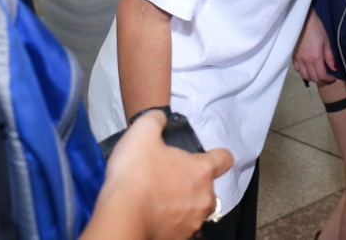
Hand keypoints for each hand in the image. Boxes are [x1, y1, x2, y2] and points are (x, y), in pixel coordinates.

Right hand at [91, 110, 232, 239]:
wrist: (121, 216)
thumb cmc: (135, 174)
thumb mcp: (142, 132)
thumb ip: (156, 120)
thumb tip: (160, 119)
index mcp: (202, 171)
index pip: (224, 158)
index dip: (216, 155)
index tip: (204, 157)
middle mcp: (204, 198)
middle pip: (208, 188)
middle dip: (193, 184)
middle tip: (168, 179)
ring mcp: (192, 222)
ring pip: (194, 210)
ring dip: (181, 205)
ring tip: (157, 199)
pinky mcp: (178, 239)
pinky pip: (180, 228)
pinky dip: (170, 223)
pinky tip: (152, 215)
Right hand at [292, 10, 335, 83]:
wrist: (302, 20)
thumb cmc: (316, 29)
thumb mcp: (326, 41)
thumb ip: (329, 57)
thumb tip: (333, 69)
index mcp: (316, 58)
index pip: (322, 75)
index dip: (328, 79)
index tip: (333, 77)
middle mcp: (306, 61)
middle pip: (313, 78)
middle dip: (321, 79)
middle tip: (326, 76)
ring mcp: (298, 60)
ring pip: (304, 76)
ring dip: (312, 77)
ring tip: (317, 73)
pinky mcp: (293, 56)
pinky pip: (297, 69)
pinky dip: (303, 72)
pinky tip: (307, 68)